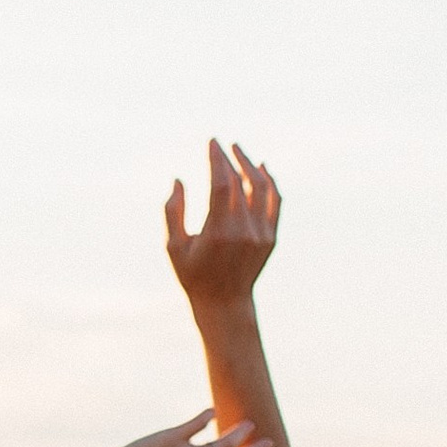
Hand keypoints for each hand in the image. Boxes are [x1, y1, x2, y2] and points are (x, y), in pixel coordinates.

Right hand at [165, 138, 279, 317]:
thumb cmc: (193, 275)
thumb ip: (172, 212)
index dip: (216, 159)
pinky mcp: (271, 237)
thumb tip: (178, 180)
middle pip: (239, 182)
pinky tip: (260, 167)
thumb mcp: (174, 247)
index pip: (221, 184)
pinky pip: (274, 201)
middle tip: (219, 144)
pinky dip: (269, 181)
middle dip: (229, 158)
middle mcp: (242, 232)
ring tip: (237, 150)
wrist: (225, 303)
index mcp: (217, 233)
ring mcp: (260, 234)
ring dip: (249, 165)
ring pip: (260, 188)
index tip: (211, 142)